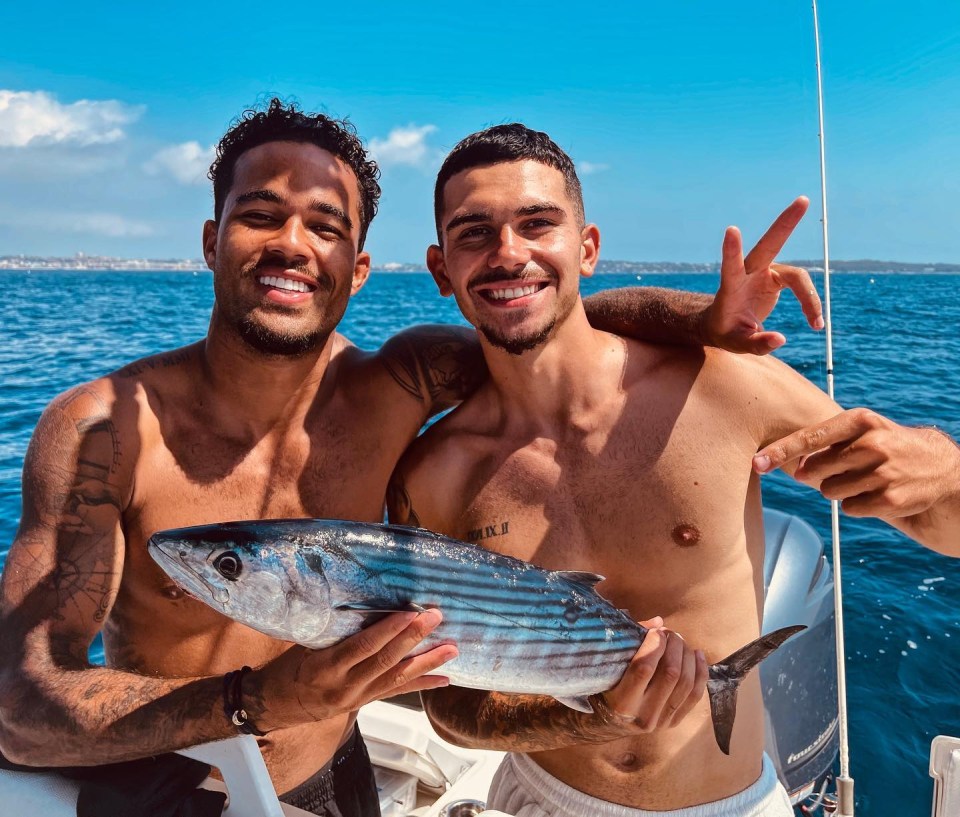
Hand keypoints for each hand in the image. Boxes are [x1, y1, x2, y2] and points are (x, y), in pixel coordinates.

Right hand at [258, 609, 457, 728]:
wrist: (277, 705)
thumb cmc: (289, 666)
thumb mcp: (305, 643)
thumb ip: (334, 629)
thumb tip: (361, 600)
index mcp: (327, 666)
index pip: (364, 646)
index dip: (389, 630)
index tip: (411, 613)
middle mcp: (345, 685)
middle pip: (386, 660)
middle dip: (414, 638)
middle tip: (437, 619)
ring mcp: (357, 697)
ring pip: (397, 678)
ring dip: (427, 663)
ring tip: (451, 650)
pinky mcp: (364, 703)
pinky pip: (396, 692)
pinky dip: (422, 685)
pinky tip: (443, 679)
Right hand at [595, 618, 707, 732]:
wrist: (608, 723)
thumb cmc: (605, 687)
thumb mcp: (610, 667)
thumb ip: (631, 642)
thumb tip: (659, 622)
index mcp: (622, 702)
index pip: (644, 668)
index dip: (654, 644)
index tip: (656, 631)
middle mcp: (643, 715)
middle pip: (671, 674)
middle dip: (674, 646)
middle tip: (670, 633)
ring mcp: (661, 721)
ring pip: (686, 683)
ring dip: (687, 656)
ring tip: (680, 642)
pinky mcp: (674, 722)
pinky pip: (696, 695)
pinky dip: (701, 671)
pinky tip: (698, 655)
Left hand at [703, 196, 823, 354]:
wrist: (724, 326)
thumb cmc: (725, 332)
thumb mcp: (736, 344)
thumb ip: (756, 344)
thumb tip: (780, 339)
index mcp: (732, 286)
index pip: (731, 266)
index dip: (732, 250)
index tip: (731, 230)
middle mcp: (750, 272)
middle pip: (770, 244)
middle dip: (786, 223)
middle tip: (803, 200)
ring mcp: (765, 272)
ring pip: (797, 275)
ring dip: (809, 298)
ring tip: (816, 324)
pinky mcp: (777, 278)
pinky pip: (802, 286)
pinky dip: (810, 303)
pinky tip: (815, 322)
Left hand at [754, 409, 959, 550]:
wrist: (939, 468)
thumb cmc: (884, 447)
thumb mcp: (859, 431)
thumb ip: (821, 442)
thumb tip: (781, 461)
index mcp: (860, 420)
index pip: (810, 437)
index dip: (780, 451)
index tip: (757, 462)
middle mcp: (873, 443)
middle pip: (814, 470)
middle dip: (817, 474)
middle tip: (842, 469)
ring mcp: (885, 472)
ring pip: (829, 492)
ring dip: (838, 490)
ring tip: (864, 480)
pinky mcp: (892, 500)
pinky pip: (848, 509)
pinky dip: (855, 505)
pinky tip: (876, 493)